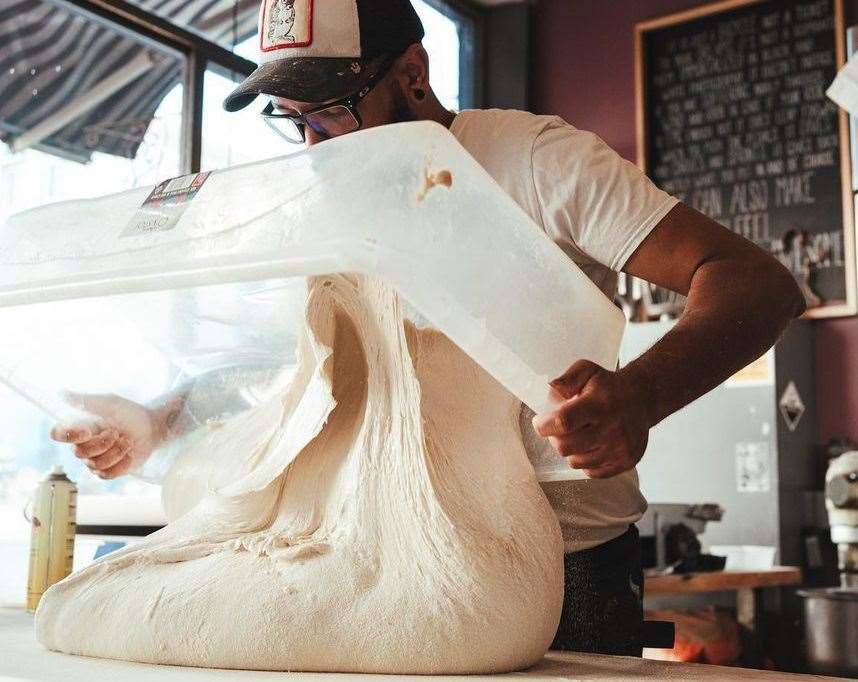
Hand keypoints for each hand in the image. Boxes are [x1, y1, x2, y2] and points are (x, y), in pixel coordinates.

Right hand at [50, 393, 159, 479]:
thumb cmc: (130, 413)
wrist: (153, 427)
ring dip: (115, 452)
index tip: (87, 431)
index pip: (59, 434)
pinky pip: (106, 475)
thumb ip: (86, 401)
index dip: (68, 435)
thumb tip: (61, 393)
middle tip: (117, 433)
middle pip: (79, 453)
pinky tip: (129, 454)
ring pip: (95, 465)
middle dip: (102, 443)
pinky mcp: (110, 470)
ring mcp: (97, 459)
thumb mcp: (110, 403)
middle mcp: (85, 445)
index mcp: (82, 428)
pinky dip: (121, 464)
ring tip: (127, 442)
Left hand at [532, 360, 650, 478]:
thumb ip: (566, 380)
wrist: (642, 399)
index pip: (563, 421)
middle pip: (564, 446)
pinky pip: (590, 472)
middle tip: (559, 428)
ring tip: (579, 434)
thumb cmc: (608, 386)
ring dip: (571, 450)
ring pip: (575, 462)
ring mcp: (620, 449)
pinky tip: (592, 444)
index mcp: (599, 405)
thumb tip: (549, 392)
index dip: (544, 425)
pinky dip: (585, 460)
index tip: (540, 421)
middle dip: (555, 437)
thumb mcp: (586, 370)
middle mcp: (611, 429)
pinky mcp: (625, 463)